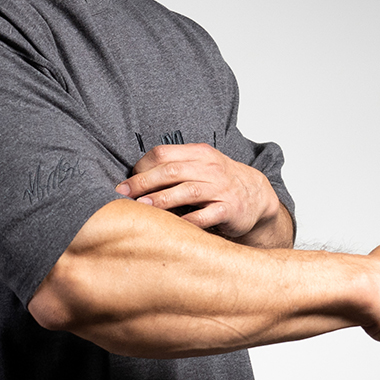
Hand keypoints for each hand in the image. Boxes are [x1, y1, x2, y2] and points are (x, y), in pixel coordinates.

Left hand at [114, 142, 283, 241]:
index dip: (141, 167)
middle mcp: (210, 168)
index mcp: (199, 153)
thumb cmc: (218, 182)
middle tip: (123, 194)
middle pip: (170, 171)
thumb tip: (134, 180)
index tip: (126, 183)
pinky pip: (205, 216)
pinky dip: (187, 221)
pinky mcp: (230, 209)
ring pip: (186, 191)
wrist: (256, 196)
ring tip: (141, 206)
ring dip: (161, 199)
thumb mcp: (199, 166)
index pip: (163, 154)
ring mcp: (221, 189)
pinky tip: (171, 225)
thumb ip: (173, 168)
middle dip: (143, 183)